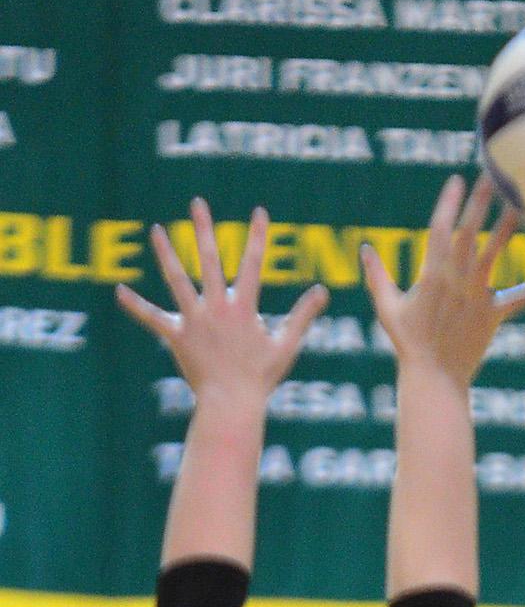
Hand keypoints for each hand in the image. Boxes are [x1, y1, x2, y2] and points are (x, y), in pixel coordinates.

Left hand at [116, 199, 326, 406]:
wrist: (231, 404)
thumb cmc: (260, 378)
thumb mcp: (286, 345)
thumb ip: (303, 315)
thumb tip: (323, 292)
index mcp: (243, 308)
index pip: (253, 265)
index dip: (258, 237)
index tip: (260, 211)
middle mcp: (216, 307)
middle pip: (210, 260)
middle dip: (204, 229)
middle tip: (197, 203)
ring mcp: (194, 321)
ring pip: (177, 280)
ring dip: (166, 253)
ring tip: (156, 230)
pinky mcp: (177, 337)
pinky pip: (153, 319)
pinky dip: (135, 306)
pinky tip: (119, 291)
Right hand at [363, 173, 524, 390]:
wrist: (435, 376)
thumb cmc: (408, 343)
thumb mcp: (387, 307)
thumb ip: (377, 276)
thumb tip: (364, 248)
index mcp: (431, 274)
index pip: (440, 229)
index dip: (449, 203)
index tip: (456, 180)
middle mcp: (456, 280)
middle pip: (469, 233)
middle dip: (480, 203)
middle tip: (493, 177)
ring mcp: (477, 296)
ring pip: (494, 254)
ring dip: (507, 228)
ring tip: (521, 205)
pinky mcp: (493, 314)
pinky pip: (519, 298)